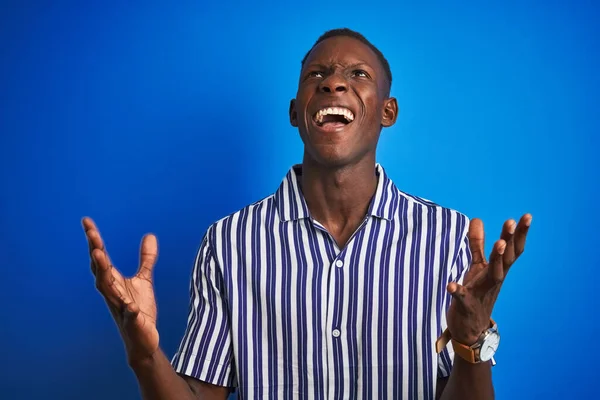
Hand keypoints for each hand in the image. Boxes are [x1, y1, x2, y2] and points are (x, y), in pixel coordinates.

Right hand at [83, 217, 159, 364]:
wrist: (142, 339)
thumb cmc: (139, 309)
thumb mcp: (144, 280)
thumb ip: (146, 259)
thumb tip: (149, 235)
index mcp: (113, 282)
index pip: (101, 258)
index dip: (94, 240)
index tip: (86, 222)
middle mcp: (112, 293)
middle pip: (100, 270)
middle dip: (95, 252)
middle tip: (91, 234)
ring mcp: (120, 308)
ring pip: (108, 290)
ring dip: (103, 273)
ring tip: (99, 255)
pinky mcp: (133, 323)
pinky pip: (130, 316)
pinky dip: (130, 311)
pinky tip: (132, 308)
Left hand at [446, 214, 531, 344]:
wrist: (471, 329)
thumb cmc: (476, 293)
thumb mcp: (477, 266)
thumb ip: (477, 243)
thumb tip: (477, 219)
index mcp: (497, 270)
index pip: (511, 250)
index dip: (519, 234)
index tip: (527, 216)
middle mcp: (494, 280)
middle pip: (506, 259)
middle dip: (510, 241)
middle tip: (512, 222)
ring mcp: (481, 293)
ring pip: (493, 275)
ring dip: (496, 260)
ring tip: (498, 243)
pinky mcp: (466, 305)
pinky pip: (462, 298)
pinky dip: (457, 291)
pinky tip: (450, 285)